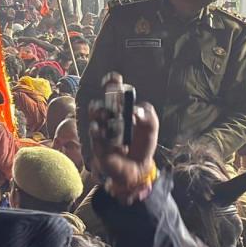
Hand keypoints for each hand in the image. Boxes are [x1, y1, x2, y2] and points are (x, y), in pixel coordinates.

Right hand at [90, 83, 161, 205]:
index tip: (113, 78)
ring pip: (95, 118)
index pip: (113, 92)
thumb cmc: (143, 145)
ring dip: (99, 114)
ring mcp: (102, 132)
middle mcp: (110, 118)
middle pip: (100, 105)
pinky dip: (97, 132)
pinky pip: (95, 136)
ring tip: (105, 116)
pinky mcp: (99, 146)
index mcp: (122, 110)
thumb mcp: (151, 128)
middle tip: (110, 105)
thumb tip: (136, 111)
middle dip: (103, 103)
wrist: (138, 168)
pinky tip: (104, 134)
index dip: (111, 83)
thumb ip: (148, 116)